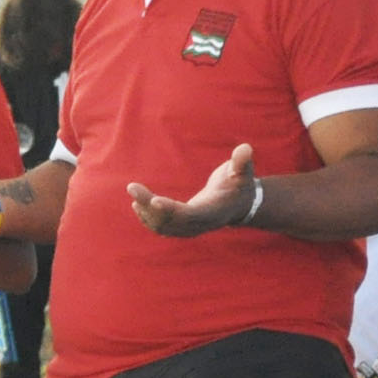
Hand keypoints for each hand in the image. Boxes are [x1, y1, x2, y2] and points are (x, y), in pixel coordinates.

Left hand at [129, 143, 259, 236]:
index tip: (154, 201)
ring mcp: (191, 228)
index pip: (191, 214)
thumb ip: (242, 161)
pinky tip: (137, 205)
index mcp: (214, 211)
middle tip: (132, 187)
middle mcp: (201, 224)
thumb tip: (245, 149)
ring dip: (145, 212)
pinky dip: (148, 219)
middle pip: (171, 221)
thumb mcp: (244, 171)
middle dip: (149, 206)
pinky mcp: (183, 227)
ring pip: (163, 226)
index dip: (172, 209)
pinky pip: (162, 228)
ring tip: (134, 192)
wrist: (239, 203)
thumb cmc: (240, 183)